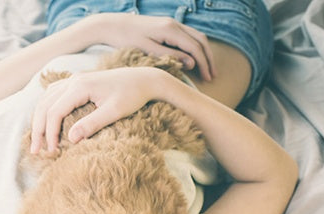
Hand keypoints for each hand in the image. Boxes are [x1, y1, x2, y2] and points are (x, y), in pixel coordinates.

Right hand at [30, 67, 161, 152]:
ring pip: (46, 99)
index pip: (55, 112)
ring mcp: (74, 79)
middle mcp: (73, 80)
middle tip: (35, 150)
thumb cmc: (132, 95)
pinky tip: (47, 121)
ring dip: (39, 119)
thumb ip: (92, 124)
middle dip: (38, 129)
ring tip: (38, 139)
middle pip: (45, 105)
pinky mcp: (77, 82)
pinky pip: (53, 94)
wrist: (144, 79)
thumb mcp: (114, 112)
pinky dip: (46, 108)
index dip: (50, 133)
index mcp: (80, 87)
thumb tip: (70, 139)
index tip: (52, 151)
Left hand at [89, 13, 215, 80]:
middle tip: (212, 76)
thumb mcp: (147, 50)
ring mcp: (171, 23)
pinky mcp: (167, 26)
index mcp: (170, 30)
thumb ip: (169, 56)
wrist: (111, 24)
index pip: (195, 48)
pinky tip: (194, 60)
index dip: (204, 64)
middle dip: (208, 59)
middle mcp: (174, 24)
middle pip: (201, 41)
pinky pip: (187, 36)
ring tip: (207, 70)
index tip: (207, 79)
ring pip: (196, 37)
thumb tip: (191, 63)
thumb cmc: (125, 39)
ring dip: (204, 53)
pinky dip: (195, 48)